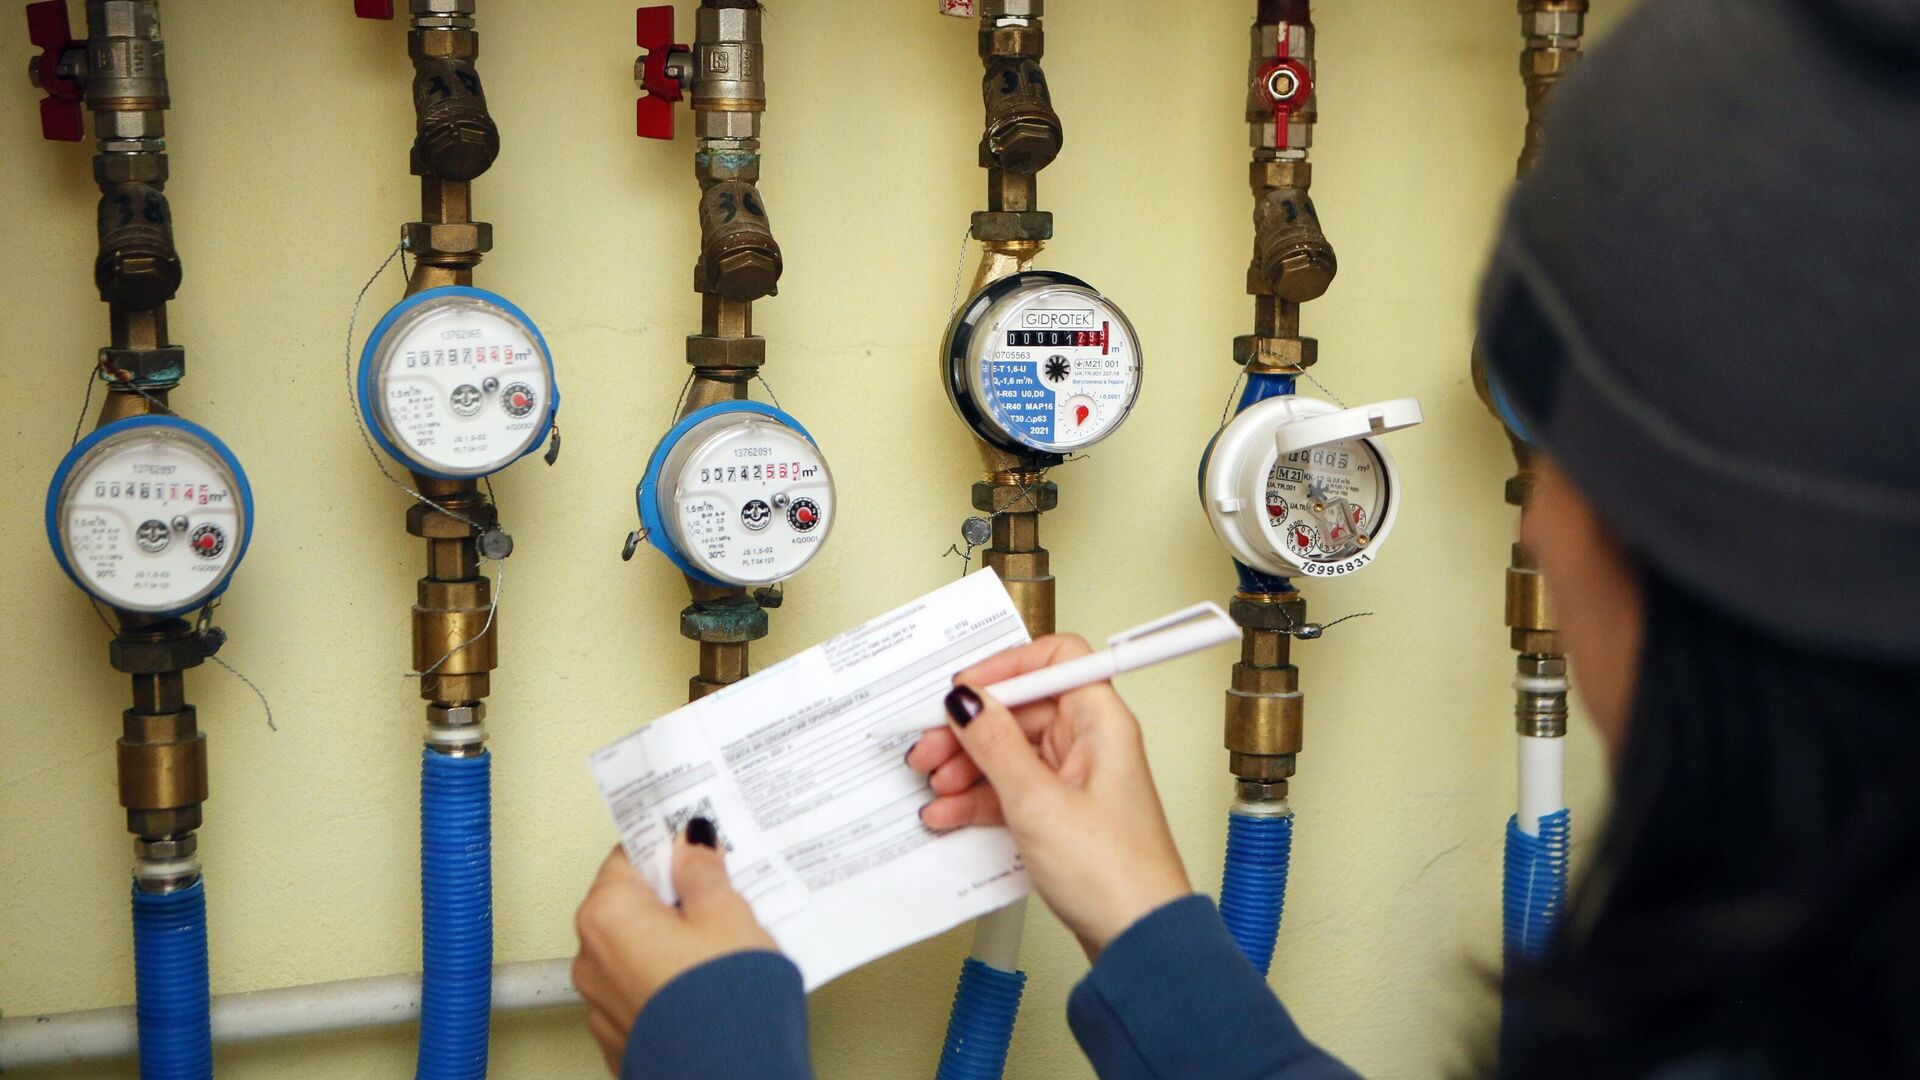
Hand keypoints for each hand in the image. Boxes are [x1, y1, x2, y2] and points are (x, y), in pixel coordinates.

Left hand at [572, 822, 777, 1074]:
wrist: (730, 1074)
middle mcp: (592, 959)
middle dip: (672, 899)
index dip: (666, 850)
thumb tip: (690, 846)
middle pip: (630, 906)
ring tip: (720, 948)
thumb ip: (701, 873)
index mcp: (608, 915)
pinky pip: (643, 992)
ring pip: (636, 952)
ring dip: (670, 943)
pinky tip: (706, 985)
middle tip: (719, 897)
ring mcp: (602, 1005)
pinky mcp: (621, 1038)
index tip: (695, 848)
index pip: (627, 858)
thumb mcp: (726, 913)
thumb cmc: (724, 998)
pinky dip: (668, 983)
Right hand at [907, 635, 1192, 960]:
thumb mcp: (1038, 800)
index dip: (1007, 666)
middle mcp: (1091, 743)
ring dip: (967, 766)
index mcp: (1100, 722)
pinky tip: (949, 812)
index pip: (1055, 660)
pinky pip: (1011, 789)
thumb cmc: (1114, 873)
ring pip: (1010, 752)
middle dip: (971, 727)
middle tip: (931, 745)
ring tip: (935, 784)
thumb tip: (967, 701)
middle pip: (1021, 710)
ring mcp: (1074, 780)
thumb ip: (995, 744)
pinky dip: (978, 798)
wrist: (1136, 938)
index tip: (966, 688)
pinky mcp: (1060, 813)